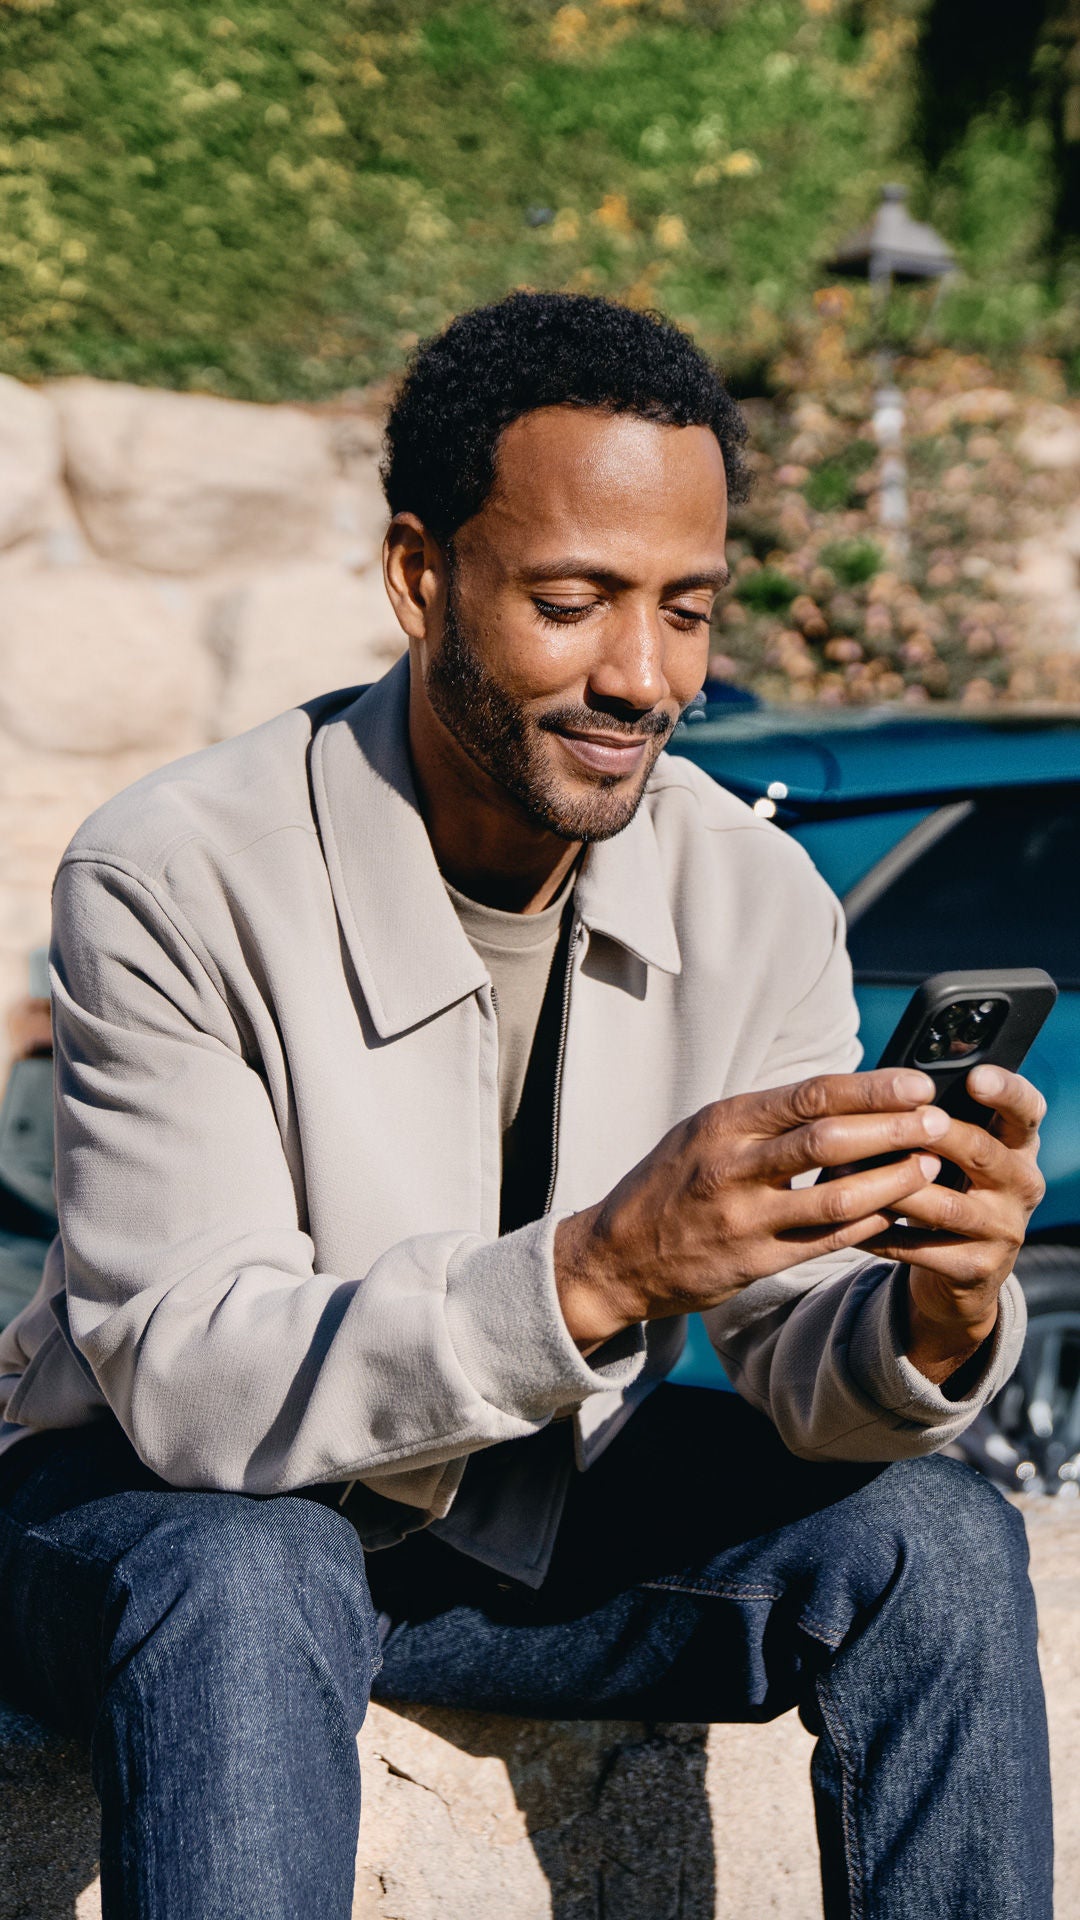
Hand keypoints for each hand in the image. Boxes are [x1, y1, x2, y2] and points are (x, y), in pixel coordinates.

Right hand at [555, 1068, 950, 1352]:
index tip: (917, 1084)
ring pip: (835, 1196)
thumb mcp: (705, 1133)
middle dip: (892, 1128)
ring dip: (891, 1180)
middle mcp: (732, 1167)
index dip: (871, 1089)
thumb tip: (843, 1094)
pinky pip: (825, 1241)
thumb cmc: (671, 1183)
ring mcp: (744, 1218)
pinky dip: (867, 1223)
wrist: (616, 1256)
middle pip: (828, 1139)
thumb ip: (766, 1117)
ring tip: (929, 1167)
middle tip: (937, 1121)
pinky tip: (896, 1211)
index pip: (809, 1095)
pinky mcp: (754, 1262)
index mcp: (723, 1123)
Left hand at [860, 1066, 1046, 1384]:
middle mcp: (1022, 1184)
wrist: (964, 1269)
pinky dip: (880, 1233)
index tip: (975, 1077)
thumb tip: (893, 1082)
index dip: (1006, 1091)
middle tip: (902, 1118)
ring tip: (849, 1172)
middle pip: (983, 1151)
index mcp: (1019, 1145)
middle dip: (938, 1133)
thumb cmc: (951, 1187)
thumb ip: (941, 1119)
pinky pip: (922, 1249)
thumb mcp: (959, 1153)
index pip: (1027, 1110)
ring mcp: (1004, 1229)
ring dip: (896, 1188)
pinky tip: (848, 1220)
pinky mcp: (979, 1268)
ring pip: (947, 1205)